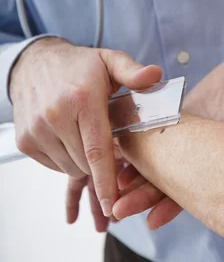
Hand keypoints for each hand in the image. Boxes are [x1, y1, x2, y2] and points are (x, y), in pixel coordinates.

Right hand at [10, 37, 161, 216]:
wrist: (35, 63)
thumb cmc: (79, 66)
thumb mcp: (109, 61)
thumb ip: (133, 72)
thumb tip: (156, 75)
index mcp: (82, 98)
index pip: (97, 150)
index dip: (106, 181)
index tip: (112, 205)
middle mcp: (55, 116)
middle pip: (85, 163)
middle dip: (101, 165)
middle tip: (112, 147)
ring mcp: (37, 130)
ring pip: (69, 167)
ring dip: (84, 162)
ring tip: (89, 136)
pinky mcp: (25, 141)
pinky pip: (54, 165)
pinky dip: (67, 159)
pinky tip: (73, 137)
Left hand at [112, 54, 223, 227]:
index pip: (198, 185)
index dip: (174, 204)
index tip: (151, 221)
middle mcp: (207, 152)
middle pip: (173, 181)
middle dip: (146, 196)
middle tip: (116, 210)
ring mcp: (194, 140)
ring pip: (163, 165)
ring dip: (139, 176)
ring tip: (111, 188)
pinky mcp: (184, 124)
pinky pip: (160, 140)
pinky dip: (141, 148)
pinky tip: (119, 153)